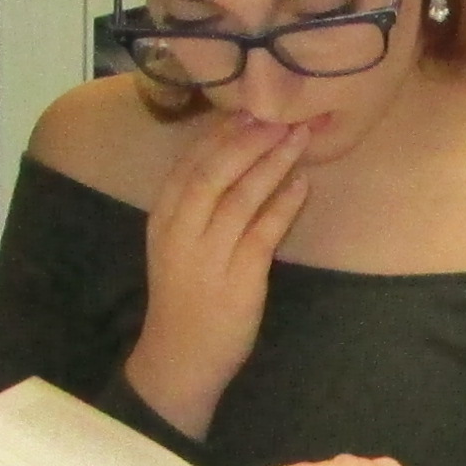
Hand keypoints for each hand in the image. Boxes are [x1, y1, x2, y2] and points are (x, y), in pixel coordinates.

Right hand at [125, 109, 313, 435]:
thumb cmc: (184, 296)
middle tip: (281, 114)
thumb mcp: (178, 244)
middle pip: (215, 173)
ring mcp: (209, 256)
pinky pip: (264, 233)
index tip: (248, 107)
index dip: (220, 133)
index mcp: (163, 219)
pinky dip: (284, 205)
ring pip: (242, 198)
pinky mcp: (239, 280)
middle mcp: (181, 233)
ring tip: (300, 138)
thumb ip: (199, 204)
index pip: (190, 164)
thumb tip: (237, 156)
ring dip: (273, 164)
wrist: (180, 358)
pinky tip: (303, 185)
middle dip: (250, 140)